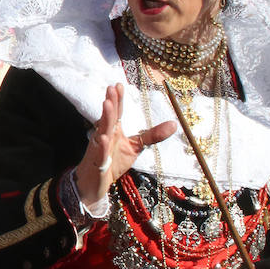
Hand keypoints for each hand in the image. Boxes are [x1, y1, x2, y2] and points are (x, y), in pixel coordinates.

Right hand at [76, 83, 176, 204]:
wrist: (95, 183)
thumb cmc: (113, 162)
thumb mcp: (136, 147)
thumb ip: (152, 135)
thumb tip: (174, 123)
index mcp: (114, 131)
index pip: (117, 113)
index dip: (118, 99)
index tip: (119, 85)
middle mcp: (105, 136)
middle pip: (109, 118)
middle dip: (111, 103)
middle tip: (111, 88)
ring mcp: (100, 149)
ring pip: (102, 131)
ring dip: (105, 118)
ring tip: (107, 104)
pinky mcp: (98, 163)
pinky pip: (100, 153)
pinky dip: (102, 146)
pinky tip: (104, 138)